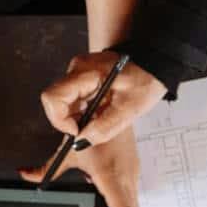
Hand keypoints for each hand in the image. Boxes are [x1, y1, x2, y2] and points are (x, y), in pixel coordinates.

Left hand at [19, 127, 141, 206]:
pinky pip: (133, 194)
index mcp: (110, 174)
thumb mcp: (68, 152)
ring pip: (134, 205)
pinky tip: (109, 204)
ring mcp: (133, 173)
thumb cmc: (94, 128)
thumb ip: (47, 168)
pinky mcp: (134, 170)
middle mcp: (126, 176)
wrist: (115, 110)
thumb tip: (26, 175)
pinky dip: (124, 204)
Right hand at [40, 52, 165, 146]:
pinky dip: (81, 111)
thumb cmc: (146, 79)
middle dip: (69, 121)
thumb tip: (82, 141)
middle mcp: (77, 69)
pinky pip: (72, 99)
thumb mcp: (129, 108)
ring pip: (62, 103)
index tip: (78, 131)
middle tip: (91, 128)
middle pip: (54, 102)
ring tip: (99, 118)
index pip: (53, 97)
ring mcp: (78, 73)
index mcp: (86, 73)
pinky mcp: (82, 78)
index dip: (60, 120)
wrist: (154, 65)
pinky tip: (99, 112)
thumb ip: (105, 127)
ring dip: (76, 117)